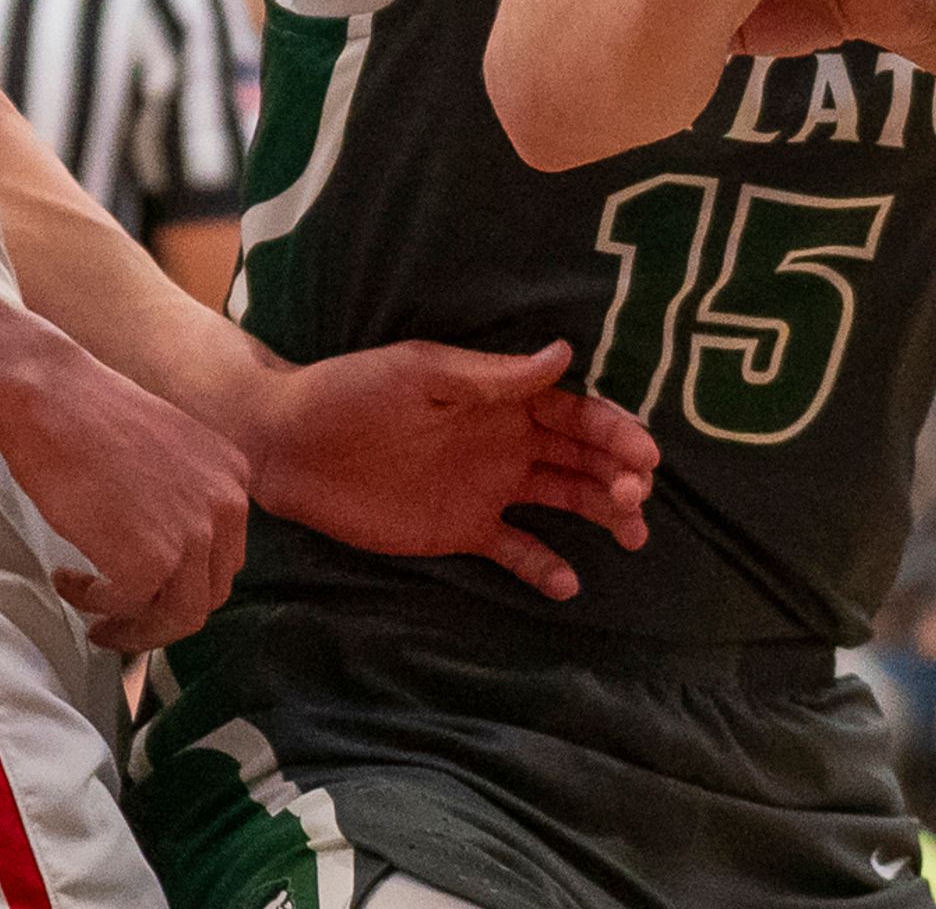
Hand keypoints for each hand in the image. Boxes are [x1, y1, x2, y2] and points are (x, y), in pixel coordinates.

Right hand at [0, 346, 250, 652]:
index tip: (150, 593)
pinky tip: (67, 579)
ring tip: (95, 618)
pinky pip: (128, 608)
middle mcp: (227, 506)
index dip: (185, 584)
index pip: (224, 557)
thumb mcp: (169, 455)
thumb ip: (185, 499)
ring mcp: (193, 536)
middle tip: (121, 618)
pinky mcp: (150, 562)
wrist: (55, 402)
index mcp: (234, 478)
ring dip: (133, 626)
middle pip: (210, 593)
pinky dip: (95, 604)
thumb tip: (171, 553)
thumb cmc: (92, 421)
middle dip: (163, 614)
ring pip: (179, 617)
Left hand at [252, 339, 658, 599]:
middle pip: (580, 459)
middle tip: (636, 498)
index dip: (614, 433)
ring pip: (562, 501)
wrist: (289, 444)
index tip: (646, 458)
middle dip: (617, 475)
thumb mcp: (422, 373)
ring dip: (599, 515)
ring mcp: (487, 490)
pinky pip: (514, 549)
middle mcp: (506, 443)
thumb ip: (493, 377)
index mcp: (501, 399)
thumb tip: (566, 353)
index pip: (575, 414)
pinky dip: (543, 565)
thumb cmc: (353, 392)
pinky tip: (568, 582)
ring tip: (631, 536)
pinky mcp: (461, 531)